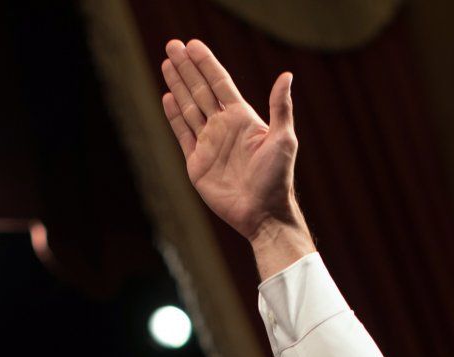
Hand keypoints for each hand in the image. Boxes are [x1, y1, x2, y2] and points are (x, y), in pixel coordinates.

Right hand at [159, 38, 310, 258]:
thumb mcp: (284, 140)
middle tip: (172, 45)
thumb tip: (286, 75)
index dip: (206, 63)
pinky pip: (183, 134)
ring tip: (167, 64)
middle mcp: (224, 127)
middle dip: (187, 68)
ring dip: (178, 86)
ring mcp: (209, 144)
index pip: (220, 83)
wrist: (262, 214)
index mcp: (242, 118)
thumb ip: (280, 107)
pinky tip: (167, 98)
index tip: (192, 44)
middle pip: (200, 90)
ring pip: (189, 108)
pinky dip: (174, 116)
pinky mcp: (197, 162)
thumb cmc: (277, 178)